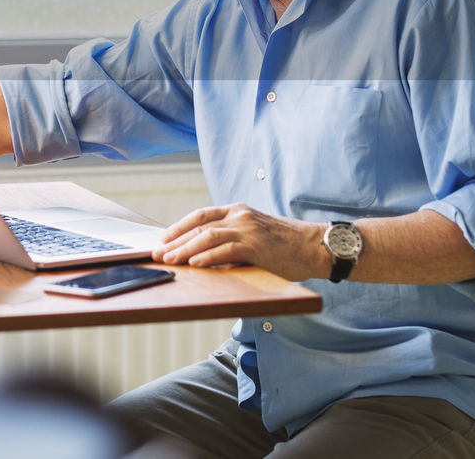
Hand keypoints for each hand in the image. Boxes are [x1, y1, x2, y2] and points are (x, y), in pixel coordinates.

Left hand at [149, 203, 327, 281]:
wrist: (316, 247)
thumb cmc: (286, 246)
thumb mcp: (255, 234)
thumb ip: (232, 239)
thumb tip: (203, 255)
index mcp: (238, 210)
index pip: (200, 216)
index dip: (179, 227)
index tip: (163, 239)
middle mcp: (240, 215)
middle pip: (199, 227)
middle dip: (175, 241)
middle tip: (158, 254)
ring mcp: (248, 228)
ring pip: (207, 237)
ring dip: (185, 250)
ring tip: (170, 260)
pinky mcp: (256, 245)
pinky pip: (225, 250)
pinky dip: (207, 257)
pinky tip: (194, 264)